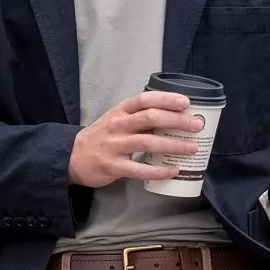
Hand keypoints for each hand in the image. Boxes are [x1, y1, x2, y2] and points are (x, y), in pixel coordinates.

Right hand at [68, 91, 205, 187]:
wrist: (72, 157)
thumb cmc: (102, 136)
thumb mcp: (117, 120)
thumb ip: (140, 117)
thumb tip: (174, 117)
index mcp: (120, 111)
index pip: (144, 99)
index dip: (166, 99)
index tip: (186, 102)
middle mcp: (118, 125)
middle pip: (151, 118)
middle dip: (177, 120)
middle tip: (196, 125)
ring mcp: (114, 146)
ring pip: (148, 142)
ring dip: (173, 144)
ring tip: (192, 147)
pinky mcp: (113, 166)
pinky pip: (140, 169)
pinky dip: (159, 170)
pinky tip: (173, 170)